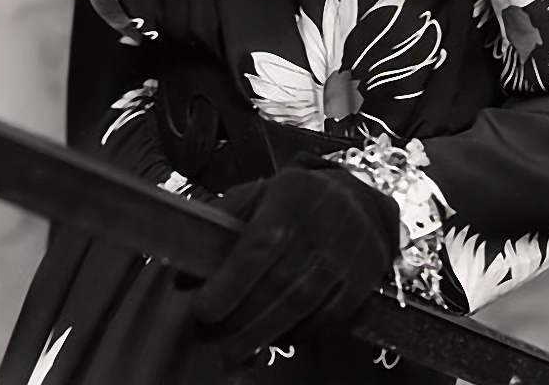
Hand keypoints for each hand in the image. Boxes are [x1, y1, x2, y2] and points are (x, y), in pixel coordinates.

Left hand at [191, 154, 399, 364]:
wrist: (357, 199)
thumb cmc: (296, 200)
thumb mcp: (257, 194)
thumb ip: (220, 227)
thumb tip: (183, 276)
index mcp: (292, 195)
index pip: (261, 243)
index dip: (232, 281)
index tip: (203, 309)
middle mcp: (325, 222)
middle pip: (280, 281)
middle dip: (240, 317)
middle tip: (209, 337)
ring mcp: (349, 252)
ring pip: (303, 304)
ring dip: (263, 334)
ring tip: (233, 353)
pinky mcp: (365, 279)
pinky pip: (328, 317)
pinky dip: (297, 333)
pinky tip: (274, 339)